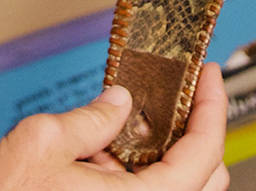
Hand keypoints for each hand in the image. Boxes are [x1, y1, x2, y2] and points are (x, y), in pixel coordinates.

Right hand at [0, 64, 229, 190]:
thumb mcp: (42, 143)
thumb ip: (91, 117)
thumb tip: (118, 103)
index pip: (207, 150)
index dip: (213, 104)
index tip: (210, 76)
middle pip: (206, 175)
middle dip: (196, 130)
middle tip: (182, 96)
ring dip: (168, 157)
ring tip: (140, 126)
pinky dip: (143, 179)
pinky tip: (112, 160)